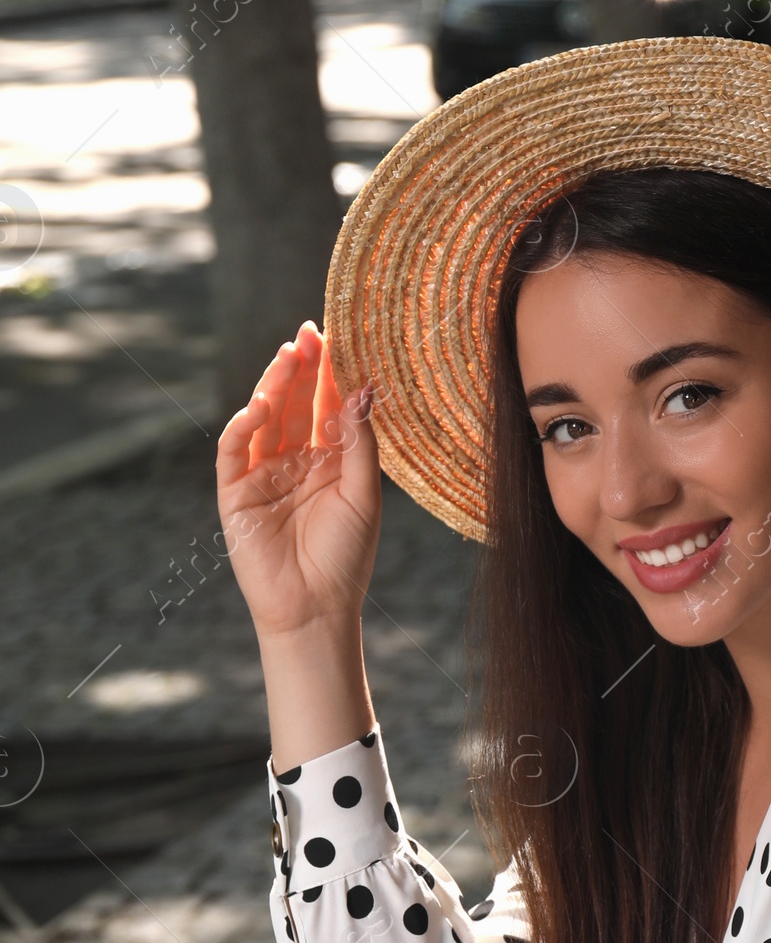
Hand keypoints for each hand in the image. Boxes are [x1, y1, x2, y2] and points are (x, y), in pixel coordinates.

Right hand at [217, 319, 381, 643]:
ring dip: (273, 385)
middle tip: (306, 333)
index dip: (329, 373)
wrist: (316, 609)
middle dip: (300, 368)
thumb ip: (360, 442)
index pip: (326, 407)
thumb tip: (364, 388)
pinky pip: (233, 450)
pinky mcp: (235, 494)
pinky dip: (242, 425)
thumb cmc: (346, 558)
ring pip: (264, 418)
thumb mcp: (363, 495)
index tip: (335, 336)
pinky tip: (260, 406)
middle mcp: (294, 462)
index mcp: (329, 462)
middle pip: (293, 404)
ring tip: (287, 356)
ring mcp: (263, 475)